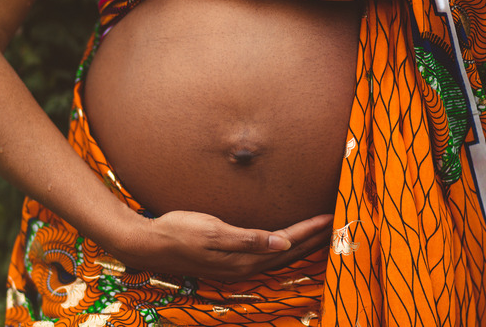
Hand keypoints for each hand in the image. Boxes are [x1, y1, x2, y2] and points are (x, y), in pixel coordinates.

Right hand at [110, 210, 332, 280]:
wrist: (150, 244)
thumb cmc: (179, 231)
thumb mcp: (212, 231)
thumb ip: (248, 239)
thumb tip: (282, 244)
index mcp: (243, 260)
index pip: (287, 244)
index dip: (309, 232)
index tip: (329, 218)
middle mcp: (244, 268)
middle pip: (289, 255)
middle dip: (314, 241)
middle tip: (335, 226)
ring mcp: (236, 268)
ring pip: (280, 258)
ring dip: (302, 247)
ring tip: (320, 235)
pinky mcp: (230, 264)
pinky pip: (267, 258)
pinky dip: (284, 250)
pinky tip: (286, 243)